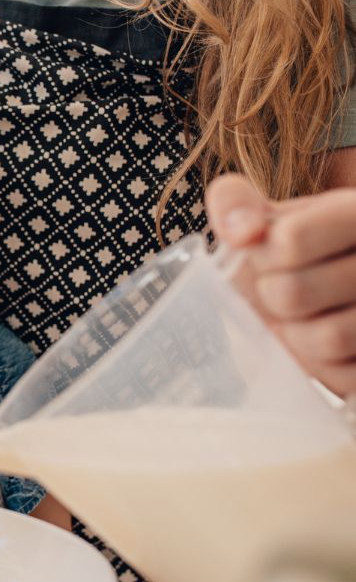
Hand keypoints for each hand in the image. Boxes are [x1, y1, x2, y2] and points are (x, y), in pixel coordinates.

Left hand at [207, 174, 355, 398]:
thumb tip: (238, 231)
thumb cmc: (303, 252)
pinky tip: (327, 338)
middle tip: (285, 288)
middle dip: (273, 296)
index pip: (289, 241)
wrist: (337, 290)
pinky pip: (346, 375)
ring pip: (327, 338)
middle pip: (292, 293)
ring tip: (306, 315)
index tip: (274, 253)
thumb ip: (237, 206)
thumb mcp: (272, 218)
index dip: (262, 255)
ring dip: (297, 334)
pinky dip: (324, 363)